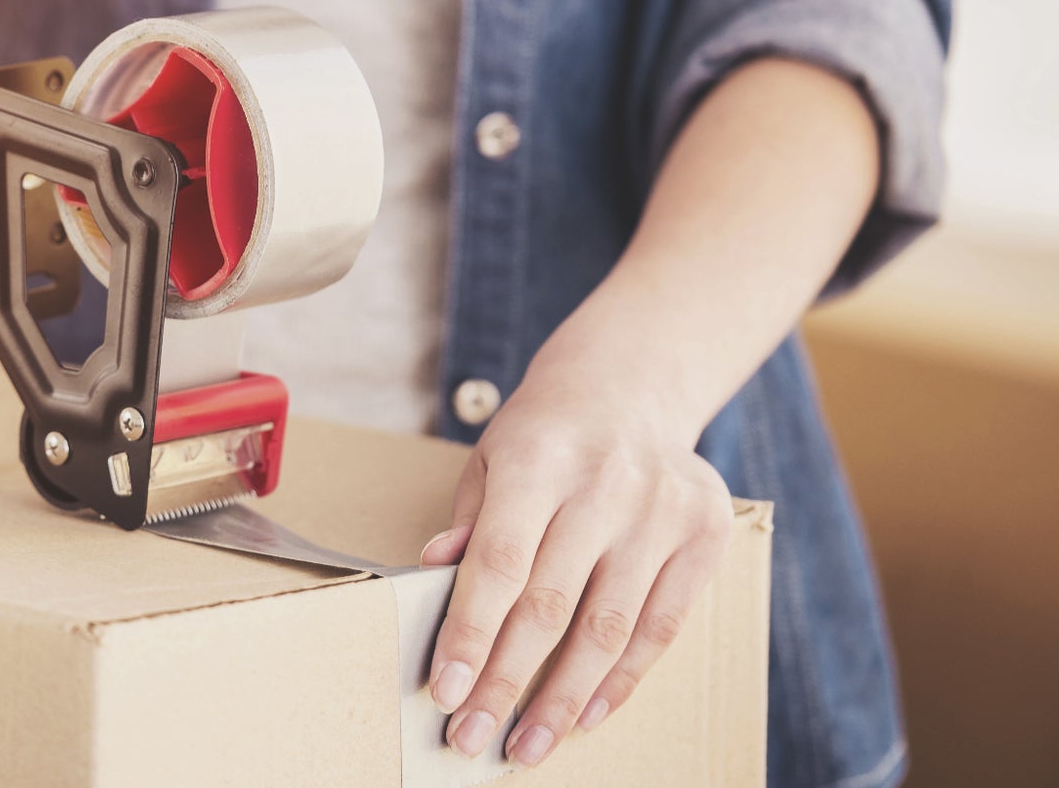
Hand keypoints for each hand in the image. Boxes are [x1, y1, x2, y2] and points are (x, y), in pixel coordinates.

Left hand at [418, 367, 732, 766]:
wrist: (628, 387)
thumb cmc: (542, 436)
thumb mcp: (489, 461)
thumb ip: (467, 523)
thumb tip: (430, 576)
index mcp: (537, 460)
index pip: (499, 563)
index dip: (472, 634)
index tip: (446, 692)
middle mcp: (604, 485)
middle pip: (550, 605)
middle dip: (506, 682)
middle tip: (472, 738)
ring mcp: (661, 511)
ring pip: (608, 628)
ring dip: (563, 699)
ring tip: (526, 746)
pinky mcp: (704, 536)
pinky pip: (660, 627)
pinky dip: (620, 680)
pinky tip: (585, 715)